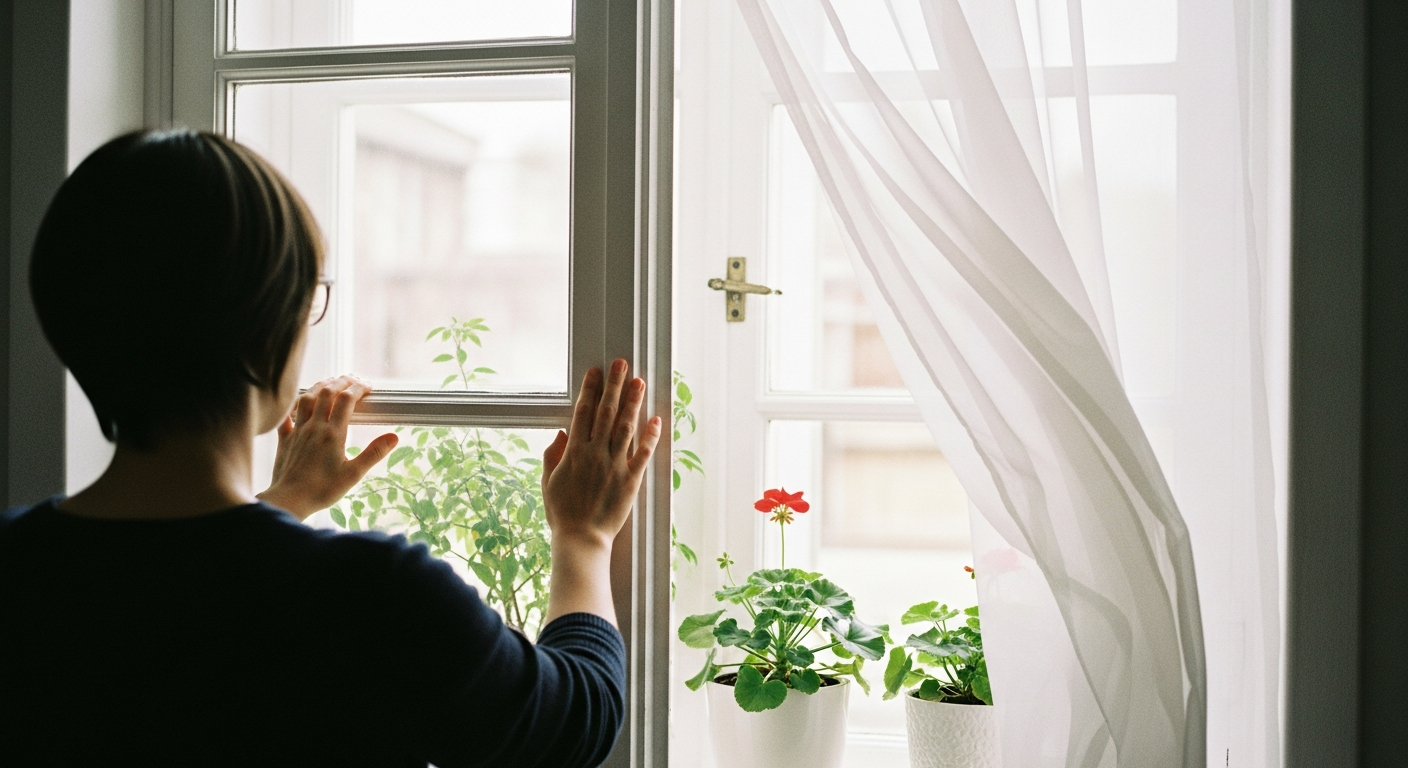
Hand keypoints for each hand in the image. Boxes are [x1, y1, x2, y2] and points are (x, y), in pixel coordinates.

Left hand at [258, 375, 397, 519]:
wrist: (290, 500)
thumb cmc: (323, 490)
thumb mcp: (354, 474)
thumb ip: (374, 453)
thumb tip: (394, 437)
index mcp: (333, 433)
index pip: (347, 400)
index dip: (358, 388)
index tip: (368, 387)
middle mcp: (314, 427)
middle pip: (327, 392)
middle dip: (341, 381)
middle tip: (353, 379)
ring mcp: (297, 431)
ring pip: (306, 398)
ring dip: (319, 386)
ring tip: (330, 383)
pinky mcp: (285, 439)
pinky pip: (286, 415)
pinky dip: (292, 405)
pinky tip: (297, 403)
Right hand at [542, 360, 661, 549]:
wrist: (581, 539)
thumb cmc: (562, 513)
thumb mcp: (548, 482)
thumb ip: (553, 455)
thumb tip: (561, 433)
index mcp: (574, 452)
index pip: (583, 412)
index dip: (590, 389)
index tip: (596, 371)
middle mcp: (595, 454)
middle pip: (606, 412)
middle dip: (614, 385)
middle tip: (622, 364)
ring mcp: (614, 466)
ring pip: (626, 427)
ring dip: (633, 402)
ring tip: (639, 381)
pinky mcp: (630, 480)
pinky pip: (643, 454)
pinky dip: (651, 436)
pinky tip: (656, 419)